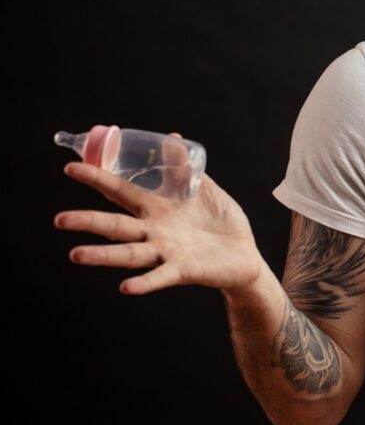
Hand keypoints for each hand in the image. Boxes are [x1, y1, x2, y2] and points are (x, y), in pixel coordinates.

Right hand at [54, 161, 261, 294]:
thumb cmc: (220, 222)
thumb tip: (172, 137)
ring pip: (129, 253)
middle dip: (87, 221)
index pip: (121, 191)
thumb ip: (185, 168)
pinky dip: (144, 282)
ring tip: (76, 255)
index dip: (98, 179)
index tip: (71, 168)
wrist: (244, 255)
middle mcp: (154, 231)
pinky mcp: (183, 270)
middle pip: (115, 225)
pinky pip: (160, 277)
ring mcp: (166, 252)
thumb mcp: (203, 189)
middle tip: (59, 219)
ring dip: (103, 255)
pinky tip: (125, 287)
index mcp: (157, 209)